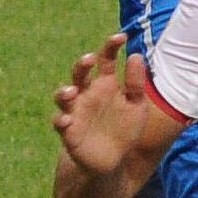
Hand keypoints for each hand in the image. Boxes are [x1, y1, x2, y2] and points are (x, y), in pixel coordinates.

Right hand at [52, 33, 153, 173]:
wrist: (112, 160)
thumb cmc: (124, 128)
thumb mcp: (136, 106)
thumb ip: (136, 84)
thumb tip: (136, 56)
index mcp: (105, 84)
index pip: (105, 60)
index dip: (110, 46)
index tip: (121, 36)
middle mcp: (87, 93)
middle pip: (79, 73)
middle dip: (81, 64)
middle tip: (90, 59)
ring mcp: (75, 111)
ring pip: (63, 95)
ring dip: (64, 91)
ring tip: (72, 91)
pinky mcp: (68, 131)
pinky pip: (60, 123)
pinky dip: (62, 120)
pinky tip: (67, 120)